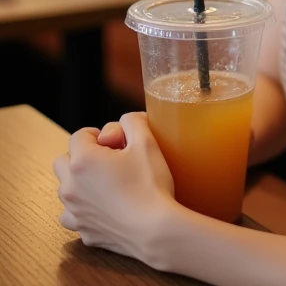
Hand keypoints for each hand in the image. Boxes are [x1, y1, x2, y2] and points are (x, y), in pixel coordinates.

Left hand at [54, 112, 175, 263]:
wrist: (155, 230)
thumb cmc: (150, 184)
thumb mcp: (146, 141)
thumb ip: (133, 121)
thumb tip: (126, 120)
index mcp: (82, 160)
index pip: (79, 136)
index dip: (98, 134)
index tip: (115, 142)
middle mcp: (70, 186)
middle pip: (63, 161)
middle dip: (81, 156)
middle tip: (107, 160)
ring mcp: (74, 212)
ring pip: (64, 189)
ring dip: (78, 182)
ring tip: (105, 183)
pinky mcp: (83, 231)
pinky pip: (71, 216)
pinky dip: (81, 209)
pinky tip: (101, 207)